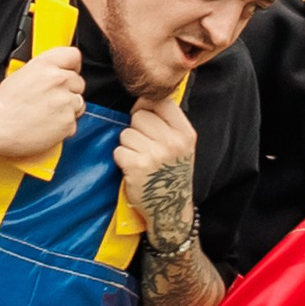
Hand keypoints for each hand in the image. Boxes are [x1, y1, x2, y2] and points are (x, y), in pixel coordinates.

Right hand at [0, 46, 85, 161]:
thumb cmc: (3, 105)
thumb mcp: (20, 74)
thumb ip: (43, 70)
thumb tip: (54, 72)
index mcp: (45, 65)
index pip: (73, 55)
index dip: (73, 66)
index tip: (70, 71)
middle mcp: (58, 80)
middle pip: (79, 82)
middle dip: (69, 91)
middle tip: (52, 99)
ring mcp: (65, 101)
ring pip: (79, 103)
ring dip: (68, 109)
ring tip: (48, 114)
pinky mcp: (68, 122)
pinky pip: (74, 122)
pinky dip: (64, 126)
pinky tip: (47, 125)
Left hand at [114, 96, 198, 250]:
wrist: (170, 208)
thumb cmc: (172, 173)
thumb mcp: (182, 145)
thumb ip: (168, 121)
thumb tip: (143, 97)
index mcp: (185, 133)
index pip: (161, 102)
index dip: (147, 106)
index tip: (147, 117)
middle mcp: (172, 142)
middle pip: (139, 116)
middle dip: (136, 128)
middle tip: (145, 146)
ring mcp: (154, 155)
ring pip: (126, 133)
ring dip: (128, 145)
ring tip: (140, 158)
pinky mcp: (136, 167)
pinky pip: (119, 150)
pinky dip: (122, 159)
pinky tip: (133, 169)